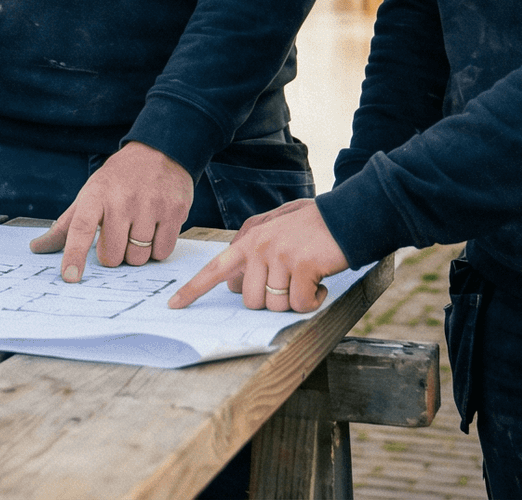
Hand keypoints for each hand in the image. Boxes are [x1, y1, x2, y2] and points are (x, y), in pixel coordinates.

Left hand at [27, 142, 191, 281]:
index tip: (69, 277)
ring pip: (139, 258)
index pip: (81, 229)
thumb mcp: (90, 193)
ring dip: (136, 252)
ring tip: (138, 230)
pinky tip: (155, 229)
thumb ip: (65, 225)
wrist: (160, 150)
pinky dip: (157, 249)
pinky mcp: (175, 211)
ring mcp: (151, 205)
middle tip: (118, 235)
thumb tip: (36, 248)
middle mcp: (123, 199)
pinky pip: (162, 252)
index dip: (74, 255)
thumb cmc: (119, 178)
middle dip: (114, 254)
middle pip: (112, 255)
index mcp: (96, 194)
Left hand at [169, 198, 347, 312]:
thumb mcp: (276, 228)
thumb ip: (252, 249)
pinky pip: (299, 304)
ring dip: (294, 301)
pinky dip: (313, 301)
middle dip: (272, 300)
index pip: (214, 268)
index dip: (193, 289)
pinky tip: (320, 284)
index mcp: (250, 239)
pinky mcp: (301, 266)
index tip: (174, 305)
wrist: (347, 216)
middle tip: (290, 283)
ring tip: (307, 279)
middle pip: (250, 300)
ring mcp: (279, 256)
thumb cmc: (312, 226)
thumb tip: (233, 282)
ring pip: (274, 305)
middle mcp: (259, 247)